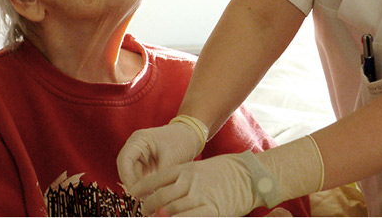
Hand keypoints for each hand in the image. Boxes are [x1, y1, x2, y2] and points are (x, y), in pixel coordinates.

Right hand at [117, 117, 205, 191]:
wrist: (192, 135)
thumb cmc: (182, 140)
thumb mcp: (172, 158)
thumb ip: (160, 177)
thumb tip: (152, 196)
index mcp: (139, 140)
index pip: (124, 160)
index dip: (127, 177)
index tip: (136, 192)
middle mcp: (136, 147)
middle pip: (126, 170)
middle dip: (133, 184)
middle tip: (144, 197)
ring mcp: (140, 156)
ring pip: (133, 176)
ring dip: (140, 187)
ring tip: (150, 197)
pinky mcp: (146, 164)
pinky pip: (141, 178)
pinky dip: (145, 186)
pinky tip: (153, 193)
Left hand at [129, 153, 256, 216]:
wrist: (250, 175)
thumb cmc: (225, 171)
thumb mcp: (200, 168)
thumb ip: (182, 178)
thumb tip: (163, 193)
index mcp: (185, 168)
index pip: (155, 179)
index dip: (140, 190)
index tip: (130, 198)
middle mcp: (189, 181)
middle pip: (158, 197)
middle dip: (145, 209)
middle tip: (137, 214)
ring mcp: (199, 196)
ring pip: (169, 211)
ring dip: (157, 216)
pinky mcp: (211, 210)